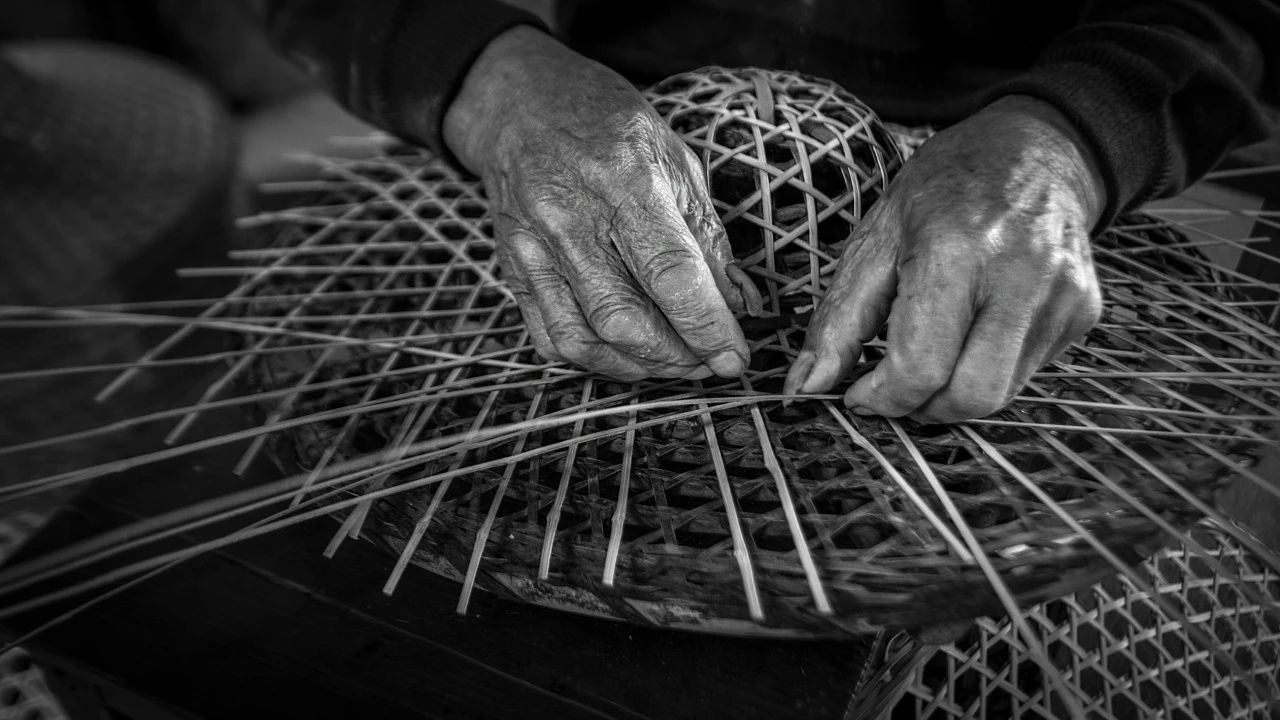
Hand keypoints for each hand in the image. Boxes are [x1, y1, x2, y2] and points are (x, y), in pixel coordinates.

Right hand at [442, 27, 753, 379]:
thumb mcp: (676, 161)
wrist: (524, 105)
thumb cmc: (611, 129)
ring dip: (638, 367)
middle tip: (709, 363)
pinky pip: (550, 338)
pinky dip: (594, 360)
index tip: (735, 357)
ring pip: (584, 339)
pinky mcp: (514, 269)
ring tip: (674, 363)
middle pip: (624, 320)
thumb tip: (741, 305)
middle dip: (676, 357)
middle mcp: (573, 219)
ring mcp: (534, 248)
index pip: (671, 274)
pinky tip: (626, 353)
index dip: (708, 327)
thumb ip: (707, 238)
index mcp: (626, 182)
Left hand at [784, 95, 1106, 422]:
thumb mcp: (874, 240)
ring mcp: (1063, 296)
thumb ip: (838, 323)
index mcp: (956, 252)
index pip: (922, 368)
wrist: (1035, 149)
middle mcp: (1020, 276)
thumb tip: (804, 388)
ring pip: (1002, 396)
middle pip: (971, 398)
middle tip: (894, 383)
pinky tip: (975, 327)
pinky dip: (989, 368)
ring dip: (955, 392)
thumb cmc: (943, 190)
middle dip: (922, 407)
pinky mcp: (1085, 311)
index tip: (859, 391)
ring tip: (933, 349)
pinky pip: (1028, 373)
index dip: (882, 397)